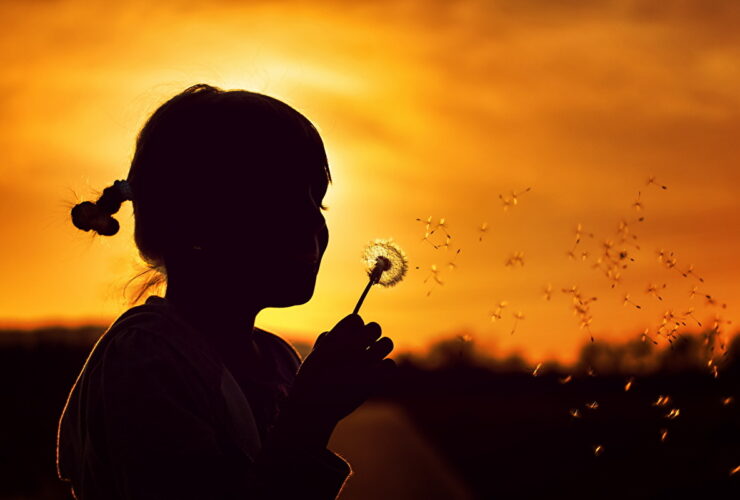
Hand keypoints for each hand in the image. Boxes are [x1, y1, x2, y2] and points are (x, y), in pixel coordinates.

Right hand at [278, 314, 396, 434]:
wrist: (312, 409)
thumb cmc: (311, 381)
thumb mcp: (314, 355)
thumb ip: (327, 340)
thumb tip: (338, 331)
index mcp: (336, 338)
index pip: (356, 319)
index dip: (355, 326)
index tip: (352, 336)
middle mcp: (350, 348)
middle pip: (375, 328)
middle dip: (371, 335)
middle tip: (366, 346)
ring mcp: (363, 364)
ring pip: (387, 343)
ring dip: (381, 349)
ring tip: (373, 357)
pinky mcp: (373, 381)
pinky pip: (390, 364)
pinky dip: (384, 368)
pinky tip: (376, 372)